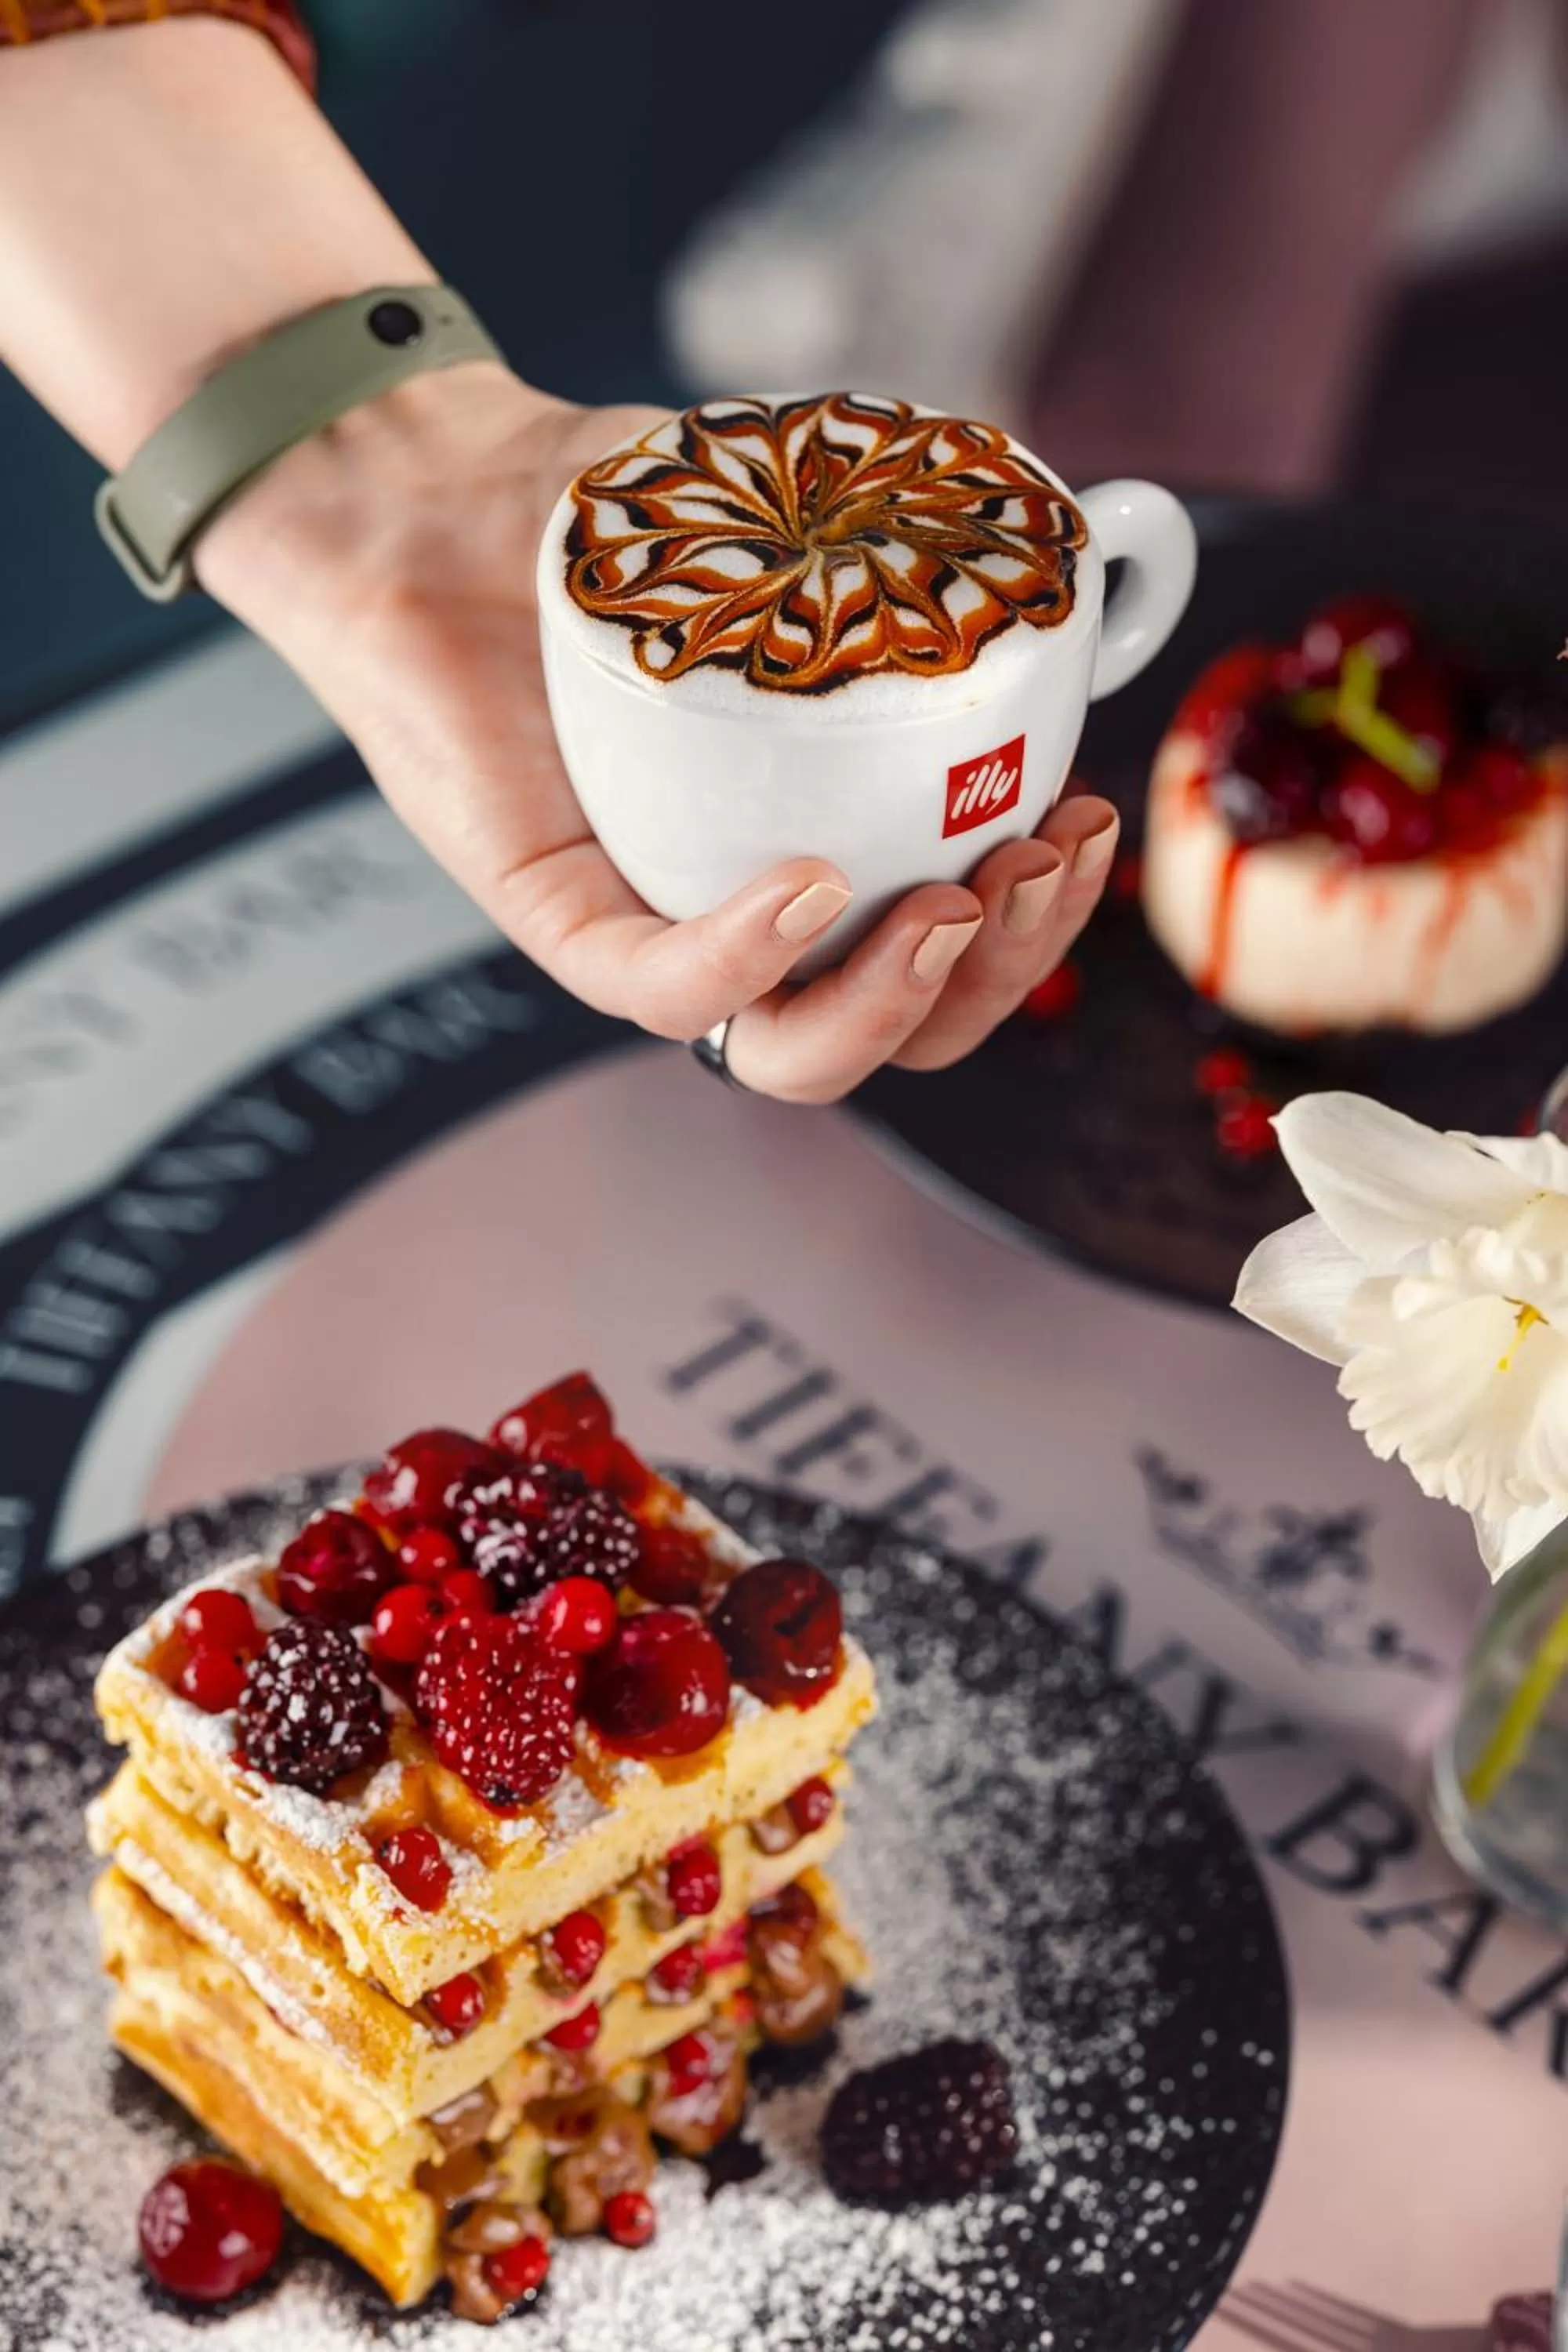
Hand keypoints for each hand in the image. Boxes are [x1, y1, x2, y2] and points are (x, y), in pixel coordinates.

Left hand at [202, 366, 1118, 1103]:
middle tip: (1037, 860)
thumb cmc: (621, 522)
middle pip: (898, 1026)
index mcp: (821, 850)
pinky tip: (814, 887)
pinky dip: (745, 958)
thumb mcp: (811, 539)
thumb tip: (1101, 542)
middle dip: (998, 975)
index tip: (1087, 815)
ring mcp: (653, 922)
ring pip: (789, 1051)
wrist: (440, 485)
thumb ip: (934, 560)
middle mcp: (744, 912)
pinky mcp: (552, 912)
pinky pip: (654, 985)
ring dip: (894, 1004)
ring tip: (955, 906)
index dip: (1037, 922)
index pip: (950, 951)